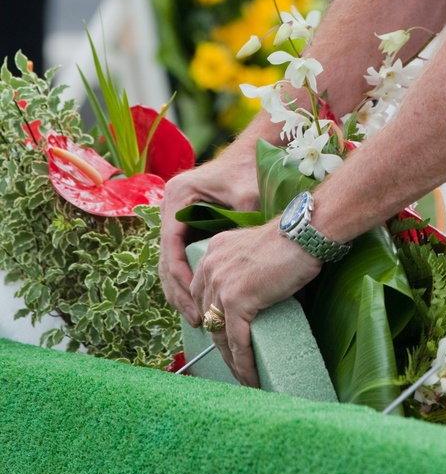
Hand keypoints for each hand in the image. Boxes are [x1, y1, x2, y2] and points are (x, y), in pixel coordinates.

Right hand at [158, 152, 259, 326]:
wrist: (251, 153)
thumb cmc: (250, 171)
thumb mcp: (248, 195)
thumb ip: (244, 219)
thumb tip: (246, 258)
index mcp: (178, 196)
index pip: (172, 247)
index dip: (182, 278)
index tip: (197, 302)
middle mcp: (170, 206)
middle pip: (166, 259)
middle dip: (179, 292)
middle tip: (196, 319)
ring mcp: (174, 215)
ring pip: (169, 262)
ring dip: (181, 291)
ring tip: (198, 319)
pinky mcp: (184, 223)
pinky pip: (180, 257)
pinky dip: (188, 279)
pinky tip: (199, 302)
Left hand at [189, 222, 320, 385]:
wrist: (305, 232)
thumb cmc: (292, 240)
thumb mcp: (255, 250)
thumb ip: (244, 271)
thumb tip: (256, 303)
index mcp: (213, 252)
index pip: (201, 294)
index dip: (212, 319)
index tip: (223, 337)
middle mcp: (210, 267)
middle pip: (207, 316)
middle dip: (220, 343)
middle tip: (235, 363)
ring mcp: (221, 284)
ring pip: (219, 333)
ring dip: (231, 360)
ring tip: (244, 376)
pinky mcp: (236, 299)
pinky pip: (236, 341)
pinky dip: (244, 362)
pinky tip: (251, 377)